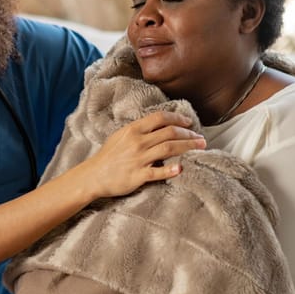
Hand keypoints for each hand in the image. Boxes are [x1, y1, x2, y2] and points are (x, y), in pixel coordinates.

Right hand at [76, 111, 206, 199]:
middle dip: (189, 134)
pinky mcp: (137, 176)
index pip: (160, 118)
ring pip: (168, 149)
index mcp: (133, 130)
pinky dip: (170, 170)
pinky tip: (181, 169)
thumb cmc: (108, 156)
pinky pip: (157, 172)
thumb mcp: (120, 136)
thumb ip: (139, 130)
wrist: (93, 176)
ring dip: (187, 147)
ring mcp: (138, 159)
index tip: (189, 123)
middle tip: (201, 138)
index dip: (178, 118)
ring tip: (200, 148)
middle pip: (169, 133)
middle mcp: (137, 142)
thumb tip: (160, 126)